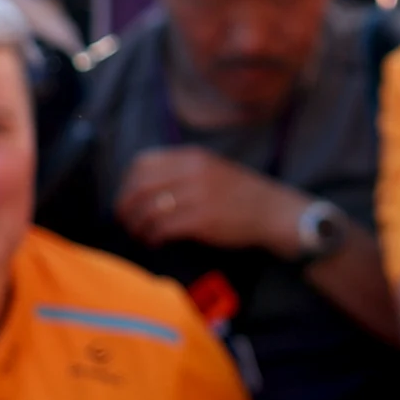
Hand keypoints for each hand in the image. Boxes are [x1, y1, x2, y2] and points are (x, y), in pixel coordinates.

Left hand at [116, 146, 302, 254]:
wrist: (275, 212)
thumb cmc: (242, 195)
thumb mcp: (212, 169)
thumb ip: (181, 170)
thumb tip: (143, 187)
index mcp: (192, 157)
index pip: (142, 163)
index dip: (127, 183)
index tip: (127, 199)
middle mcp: (193, 172)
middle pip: (140, 187)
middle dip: (126, 207)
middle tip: (125, 221)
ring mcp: (197, 196)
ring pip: (149, 209)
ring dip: (138, 226)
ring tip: (140, 234)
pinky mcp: (202, 220)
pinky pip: (163, 228)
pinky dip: (153, 237)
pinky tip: (156, 242)